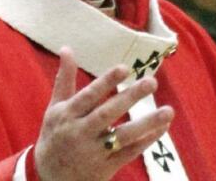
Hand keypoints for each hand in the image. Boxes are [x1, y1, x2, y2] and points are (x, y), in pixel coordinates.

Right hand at [34, 47, 173, 180]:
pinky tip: (163, 127)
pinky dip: (147, 140)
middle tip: (152, 81)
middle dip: (130, 98)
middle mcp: (79, 133)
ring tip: (169, 110)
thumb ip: (64, 79)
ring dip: (147, 124)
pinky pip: (129, 153)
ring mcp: (93, 152)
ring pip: (123, 136)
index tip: (125, 67)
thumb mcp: (55, 108)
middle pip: (107, 114)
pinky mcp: (105, 168)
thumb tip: (67, 47)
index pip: (88, 96)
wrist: (47, 179)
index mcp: (67, 115)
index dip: (106, 82)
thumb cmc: (54, 136)